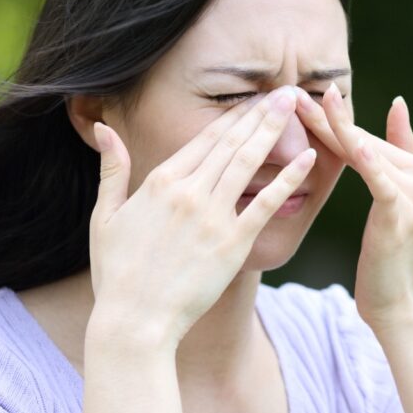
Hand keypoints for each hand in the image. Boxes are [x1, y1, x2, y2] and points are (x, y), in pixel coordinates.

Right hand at [88, 86, 314, 346]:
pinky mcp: (232, 244)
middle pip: (231, 142)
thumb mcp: (104, 216)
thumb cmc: (117, 274)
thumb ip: (111, 169)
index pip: (204, 138)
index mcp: (159, 181)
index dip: (233, 116)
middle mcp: (188, 192)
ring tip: (296, 105)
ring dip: (274, 130)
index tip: (254, 98)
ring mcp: (212, 216)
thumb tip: (104, 128)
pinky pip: (265, 203)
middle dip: (260, 112)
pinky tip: (308, 157)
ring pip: (248, 162)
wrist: (134, 322)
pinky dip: (288, 178)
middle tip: (287, 90)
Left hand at [293, 83, 412, 329]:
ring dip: (337, 130)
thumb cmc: (386, 257)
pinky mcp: (402, 214)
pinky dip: (369, 163)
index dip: (333, 117)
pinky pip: (381, 183)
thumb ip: (391, 155)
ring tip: (312, 105)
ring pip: (366, 155)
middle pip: (362, 142)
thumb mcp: (389, 203)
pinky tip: (354, 145)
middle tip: (293, 95)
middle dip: (327, 119)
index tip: (303, 94)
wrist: (397, 304)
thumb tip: (399, 103)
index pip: (363, 137)